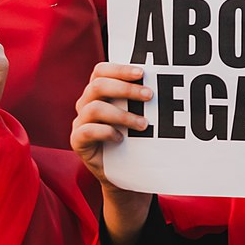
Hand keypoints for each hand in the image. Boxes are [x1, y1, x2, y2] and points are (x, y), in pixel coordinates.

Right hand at [71, 62, 153, 244]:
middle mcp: (85, 104)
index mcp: (98, 92)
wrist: (124, 174)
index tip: (142, 73)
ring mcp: (80, 122)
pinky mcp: (77, 142)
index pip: (101, 71)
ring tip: (143, 124)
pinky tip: (121, 139)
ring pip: (95, 108)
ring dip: (122, 114)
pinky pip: (86, 131)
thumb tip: (166, 84)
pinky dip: (106, 132)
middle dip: (125, 88)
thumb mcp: (137, 117)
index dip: (119, 69)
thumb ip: (141, 101)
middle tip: (149, 96)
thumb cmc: (133, 140)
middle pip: (98, 85)